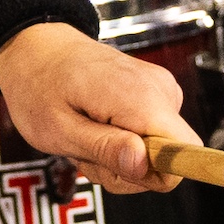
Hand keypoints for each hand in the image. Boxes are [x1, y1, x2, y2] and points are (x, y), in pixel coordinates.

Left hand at [0, 21, 188, 197]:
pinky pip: (152, 139)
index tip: (121, 169)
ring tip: (85, 137)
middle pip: (169, 162)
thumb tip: (143, 164)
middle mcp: (160, 90)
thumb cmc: (39, 85)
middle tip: (86, 152)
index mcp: (141, 97)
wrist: (37, 48)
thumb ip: (104, 149)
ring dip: (119, 160)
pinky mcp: (154, 96)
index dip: (156, 174)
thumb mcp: (59, 129)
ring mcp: (159, 91)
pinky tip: (95, 129)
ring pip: (158, 155)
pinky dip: (122, 145)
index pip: (186, 154)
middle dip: (127, 171)